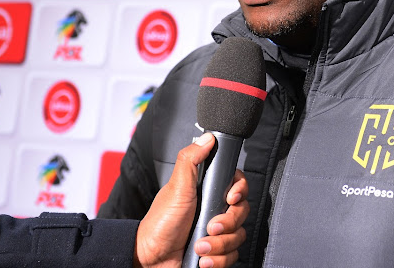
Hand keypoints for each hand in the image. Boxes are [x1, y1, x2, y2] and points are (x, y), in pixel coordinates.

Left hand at [134, 133, 249, 267]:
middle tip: (210, 227)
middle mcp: (216, 210)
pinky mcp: (217, 253)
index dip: (239, 191)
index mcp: (209, 192)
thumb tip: (208, 138)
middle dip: (227, 224)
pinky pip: (232, 256)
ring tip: (200, 247)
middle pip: (242, 212)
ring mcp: (218, 232)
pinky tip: (202, 259)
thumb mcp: (176, 186)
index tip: (230, 198)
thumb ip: (190, 159)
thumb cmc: (161, 222)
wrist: (151, 258)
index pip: (239, 185)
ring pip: (238, 236)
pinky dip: (218, 260)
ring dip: (219, 245)